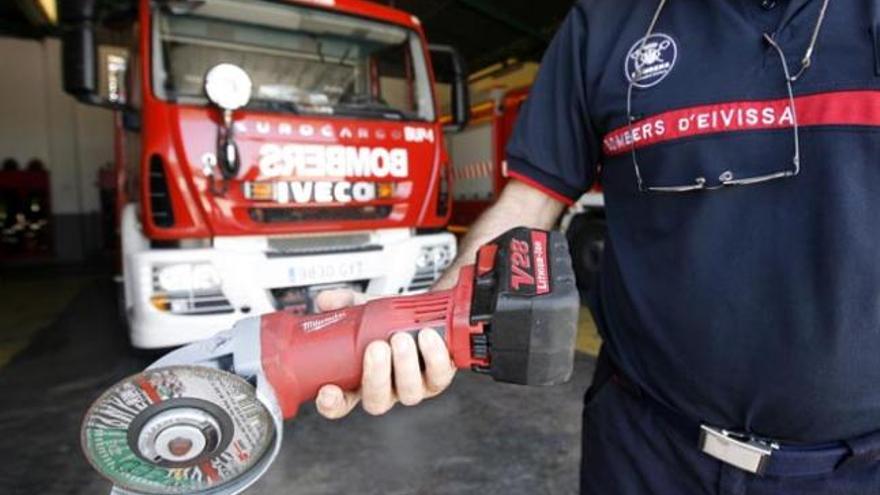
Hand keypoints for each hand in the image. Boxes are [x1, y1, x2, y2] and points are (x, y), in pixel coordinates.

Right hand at [312, 289, 456, 418]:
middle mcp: (388, 389)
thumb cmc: (394, 321)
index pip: (341, 404)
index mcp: (362, 380)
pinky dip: (434, 356)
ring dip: (404, 364)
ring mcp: (414, 386)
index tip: (328, 390)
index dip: (332, 403)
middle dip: (376, 375)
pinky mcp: (439, 378)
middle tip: (376, 347)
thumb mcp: (367, 310)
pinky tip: (428, 336)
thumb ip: (345, 304)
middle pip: (377, 401)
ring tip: (401, 337)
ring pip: (409, 392)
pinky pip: (438, 375)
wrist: (430, 312)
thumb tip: (327, 300)